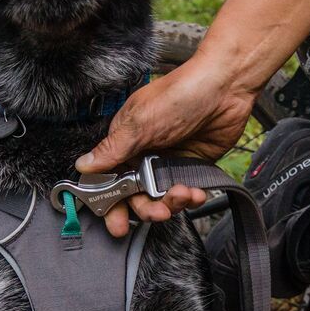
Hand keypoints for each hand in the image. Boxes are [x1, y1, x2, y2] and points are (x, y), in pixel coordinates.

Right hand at [76, 53, 258, 236]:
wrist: (226, 88)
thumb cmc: (180, 95)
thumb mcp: (140, 123)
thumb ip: (113, 149)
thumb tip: (83, 166)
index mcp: (125, 142)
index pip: (109, 180)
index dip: (111, 203)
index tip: (117, 222)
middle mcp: (144, 154)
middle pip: (136, 196)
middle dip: (145, 209)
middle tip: (157, 213)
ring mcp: (168, 162)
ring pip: (162, 198)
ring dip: (171, 204)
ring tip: (182, 195)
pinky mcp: (192, 167)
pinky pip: (186, 193)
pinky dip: (190, 198)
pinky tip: (196, 192)